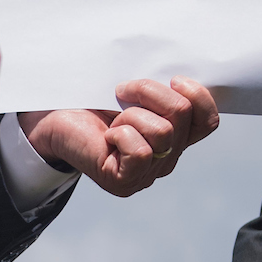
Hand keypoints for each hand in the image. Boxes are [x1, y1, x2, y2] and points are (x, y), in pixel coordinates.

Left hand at [18, 77, 220, 197]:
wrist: (52, 117)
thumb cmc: (91, 100)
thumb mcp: (133, 89)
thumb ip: (161, 89)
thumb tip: (180, 80)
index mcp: (175, 136)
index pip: (208, 121)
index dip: (197, 95)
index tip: (172, 79)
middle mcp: (167, 158)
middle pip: (183, 116)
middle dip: (150, 92)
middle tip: (121, 92)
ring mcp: (147, 174)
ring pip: (163, 132)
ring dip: (132, 114)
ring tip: (113, 118)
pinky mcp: (124, 182)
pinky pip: (140, 151)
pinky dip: (122, 135)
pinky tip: (107, 136)